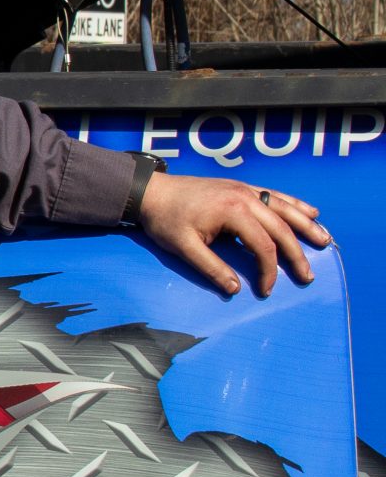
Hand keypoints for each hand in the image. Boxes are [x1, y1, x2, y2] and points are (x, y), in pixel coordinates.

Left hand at [135, 170, 330, 297]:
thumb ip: (211, 268)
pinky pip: (275, 195)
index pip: (262, 246)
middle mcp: (245, 197)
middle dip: (296, 254)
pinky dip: (295, 204)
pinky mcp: (242, 187)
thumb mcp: (183, 247)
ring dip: (306, 225)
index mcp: (233, 211)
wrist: (151, 191)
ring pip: (285, 208)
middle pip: (281, 228)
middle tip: (308, 276)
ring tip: (324, 241)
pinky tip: (311, 211)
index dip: (269, 271)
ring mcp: (245, 189)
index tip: (266, 290)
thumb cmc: (165, 219)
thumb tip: (235, 289)